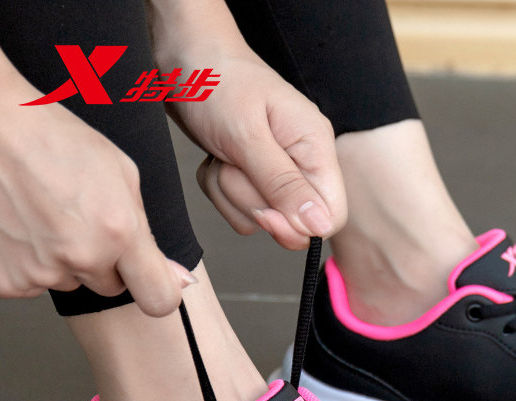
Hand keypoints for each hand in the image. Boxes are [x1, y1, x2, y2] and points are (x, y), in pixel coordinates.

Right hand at [0, 69, 191, 315]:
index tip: (156, 284)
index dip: (160, 292)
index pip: (159, 299)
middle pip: (111, 287)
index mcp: (119, 231)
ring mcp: (41, 271)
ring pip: (70, 283)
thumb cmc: (53, 141)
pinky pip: (32, 285)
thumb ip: (149, 234)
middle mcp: (82, 256)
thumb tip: (178, 278)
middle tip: (81, 221)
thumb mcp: (122, 175)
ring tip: (46, 215)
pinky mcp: (6, 280)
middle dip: (105, 262)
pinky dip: (29, 264)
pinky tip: (22, 227)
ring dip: (64, 260)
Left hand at [168, 53, 346, 249]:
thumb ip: (284, 185)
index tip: (264, 212)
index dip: (299, 227)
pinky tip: (217, 160)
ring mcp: (278, 173)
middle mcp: (303, 163)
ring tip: (223, 156)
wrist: (184, 59)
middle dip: (252, 201)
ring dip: (230, 193)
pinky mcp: (254, 180)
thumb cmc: (217, 82)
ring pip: (260, 219)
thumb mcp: (248, 136)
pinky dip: (218, 191)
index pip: (331, 214)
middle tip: (234, 164)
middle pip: (292, 222)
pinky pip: (239, 211)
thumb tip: (320, 226)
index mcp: (316, 148)